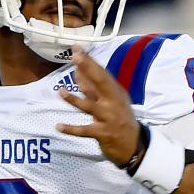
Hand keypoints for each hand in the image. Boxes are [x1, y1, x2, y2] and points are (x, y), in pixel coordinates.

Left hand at [56, 47, 140, 166]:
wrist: (134, 145)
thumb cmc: (119, 119)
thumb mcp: (111, 101)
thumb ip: (93, 88)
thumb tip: (77, 71)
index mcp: (114, 92)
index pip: (101, 73)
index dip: (89, 60)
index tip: (77, 48)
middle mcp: (112, 102)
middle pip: (100, 82)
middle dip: (88, 68)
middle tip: (76, 56)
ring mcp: (108, 118)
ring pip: (90, 107)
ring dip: (75, 100)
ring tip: (61, 92)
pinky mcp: (103, 133)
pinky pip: (84, 130)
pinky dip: (71, 129)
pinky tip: (58, 126)